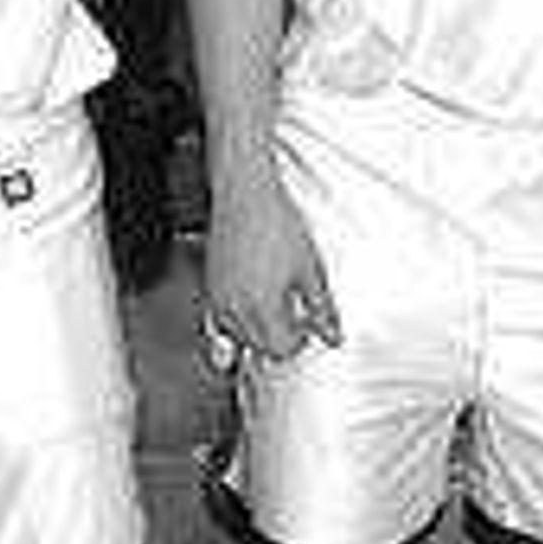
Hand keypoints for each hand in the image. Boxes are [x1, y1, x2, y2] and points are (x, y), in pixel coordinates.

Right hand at [201, 165, 338, 361]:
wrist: (245, 194)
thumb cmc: (275, 223)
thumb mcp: (310, 269)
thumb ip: (322, 309)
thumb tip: (333, 335)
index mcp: (261, 308)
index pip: (280, 350)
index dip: (298, 342)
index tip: (307, 327)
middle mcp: (233, 308)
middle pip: (257, 347)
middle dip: (278, 340)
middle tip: (295, 320)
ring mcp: (217, 297)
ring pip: (235, 337)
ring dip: (256, 333)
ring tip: (274, 311)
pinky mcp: (209, 284)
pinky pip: (218, 319)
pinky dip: (236, 320)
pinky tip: (252, 302)